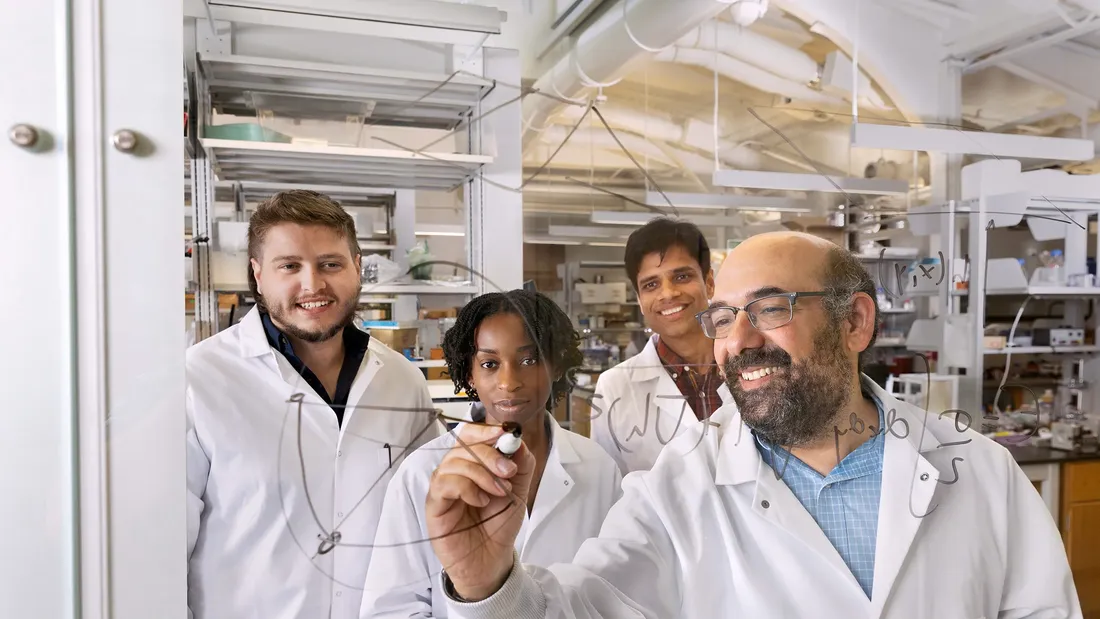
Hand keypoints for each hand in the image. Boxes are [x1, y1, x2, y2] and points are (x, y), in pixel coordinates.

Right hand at [426, 423, 534, 601]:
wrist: (492, 558)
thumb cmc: (499, 523)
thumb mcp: (519, 489)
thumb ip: (521, 464)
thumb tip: (516, 440)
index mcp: (472, 463)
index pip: (470, 435)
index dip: (485, 430)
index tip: (505, 434)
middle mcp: (454, 471)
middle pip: (463, 445)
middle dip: (490, 454)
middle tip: (508, 472)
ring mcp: (442, 487)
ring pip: (454, 462)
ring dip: (482, 474)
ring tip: (500, 492)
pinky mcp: (434, 504)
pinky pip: (444, 483)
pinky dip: (467, 488)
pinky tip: (481, 501)